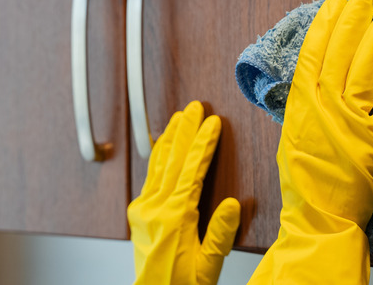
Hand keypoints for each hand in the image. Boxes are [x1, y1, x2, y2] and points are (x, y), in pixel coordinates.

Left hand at [128, 101, 239, 284]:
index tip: (213, 123)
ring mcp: (143, 209)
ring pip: (158, 164)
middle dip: (185, 130)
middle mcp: (156, 209)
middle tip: (194, 107)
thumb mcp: (209, 265)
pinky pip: (149, 177)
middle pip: (173, 160)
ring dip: (170, 138)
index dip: (204, 143)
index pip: (192, 171)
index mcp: (176, 218)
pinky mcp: (138, 214)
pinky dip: (157, 157)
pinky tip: (161, 146)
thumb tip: (233, 204)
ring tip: (178, 118)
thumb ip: (221, 233)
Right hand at [249, 0, 372, 283]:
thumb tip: (317, 75)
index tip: (336, 3)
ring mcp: (352, 124)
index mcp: (301, 105)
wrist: (318, 216)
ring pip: (367, 73)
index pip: (313, 54)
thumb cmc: (303, 178)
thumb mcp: (292, 133)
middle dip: (354, 22)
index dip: (326, 25)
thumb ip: (305, 103)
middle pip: (341, 55)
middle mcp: (325, 108)